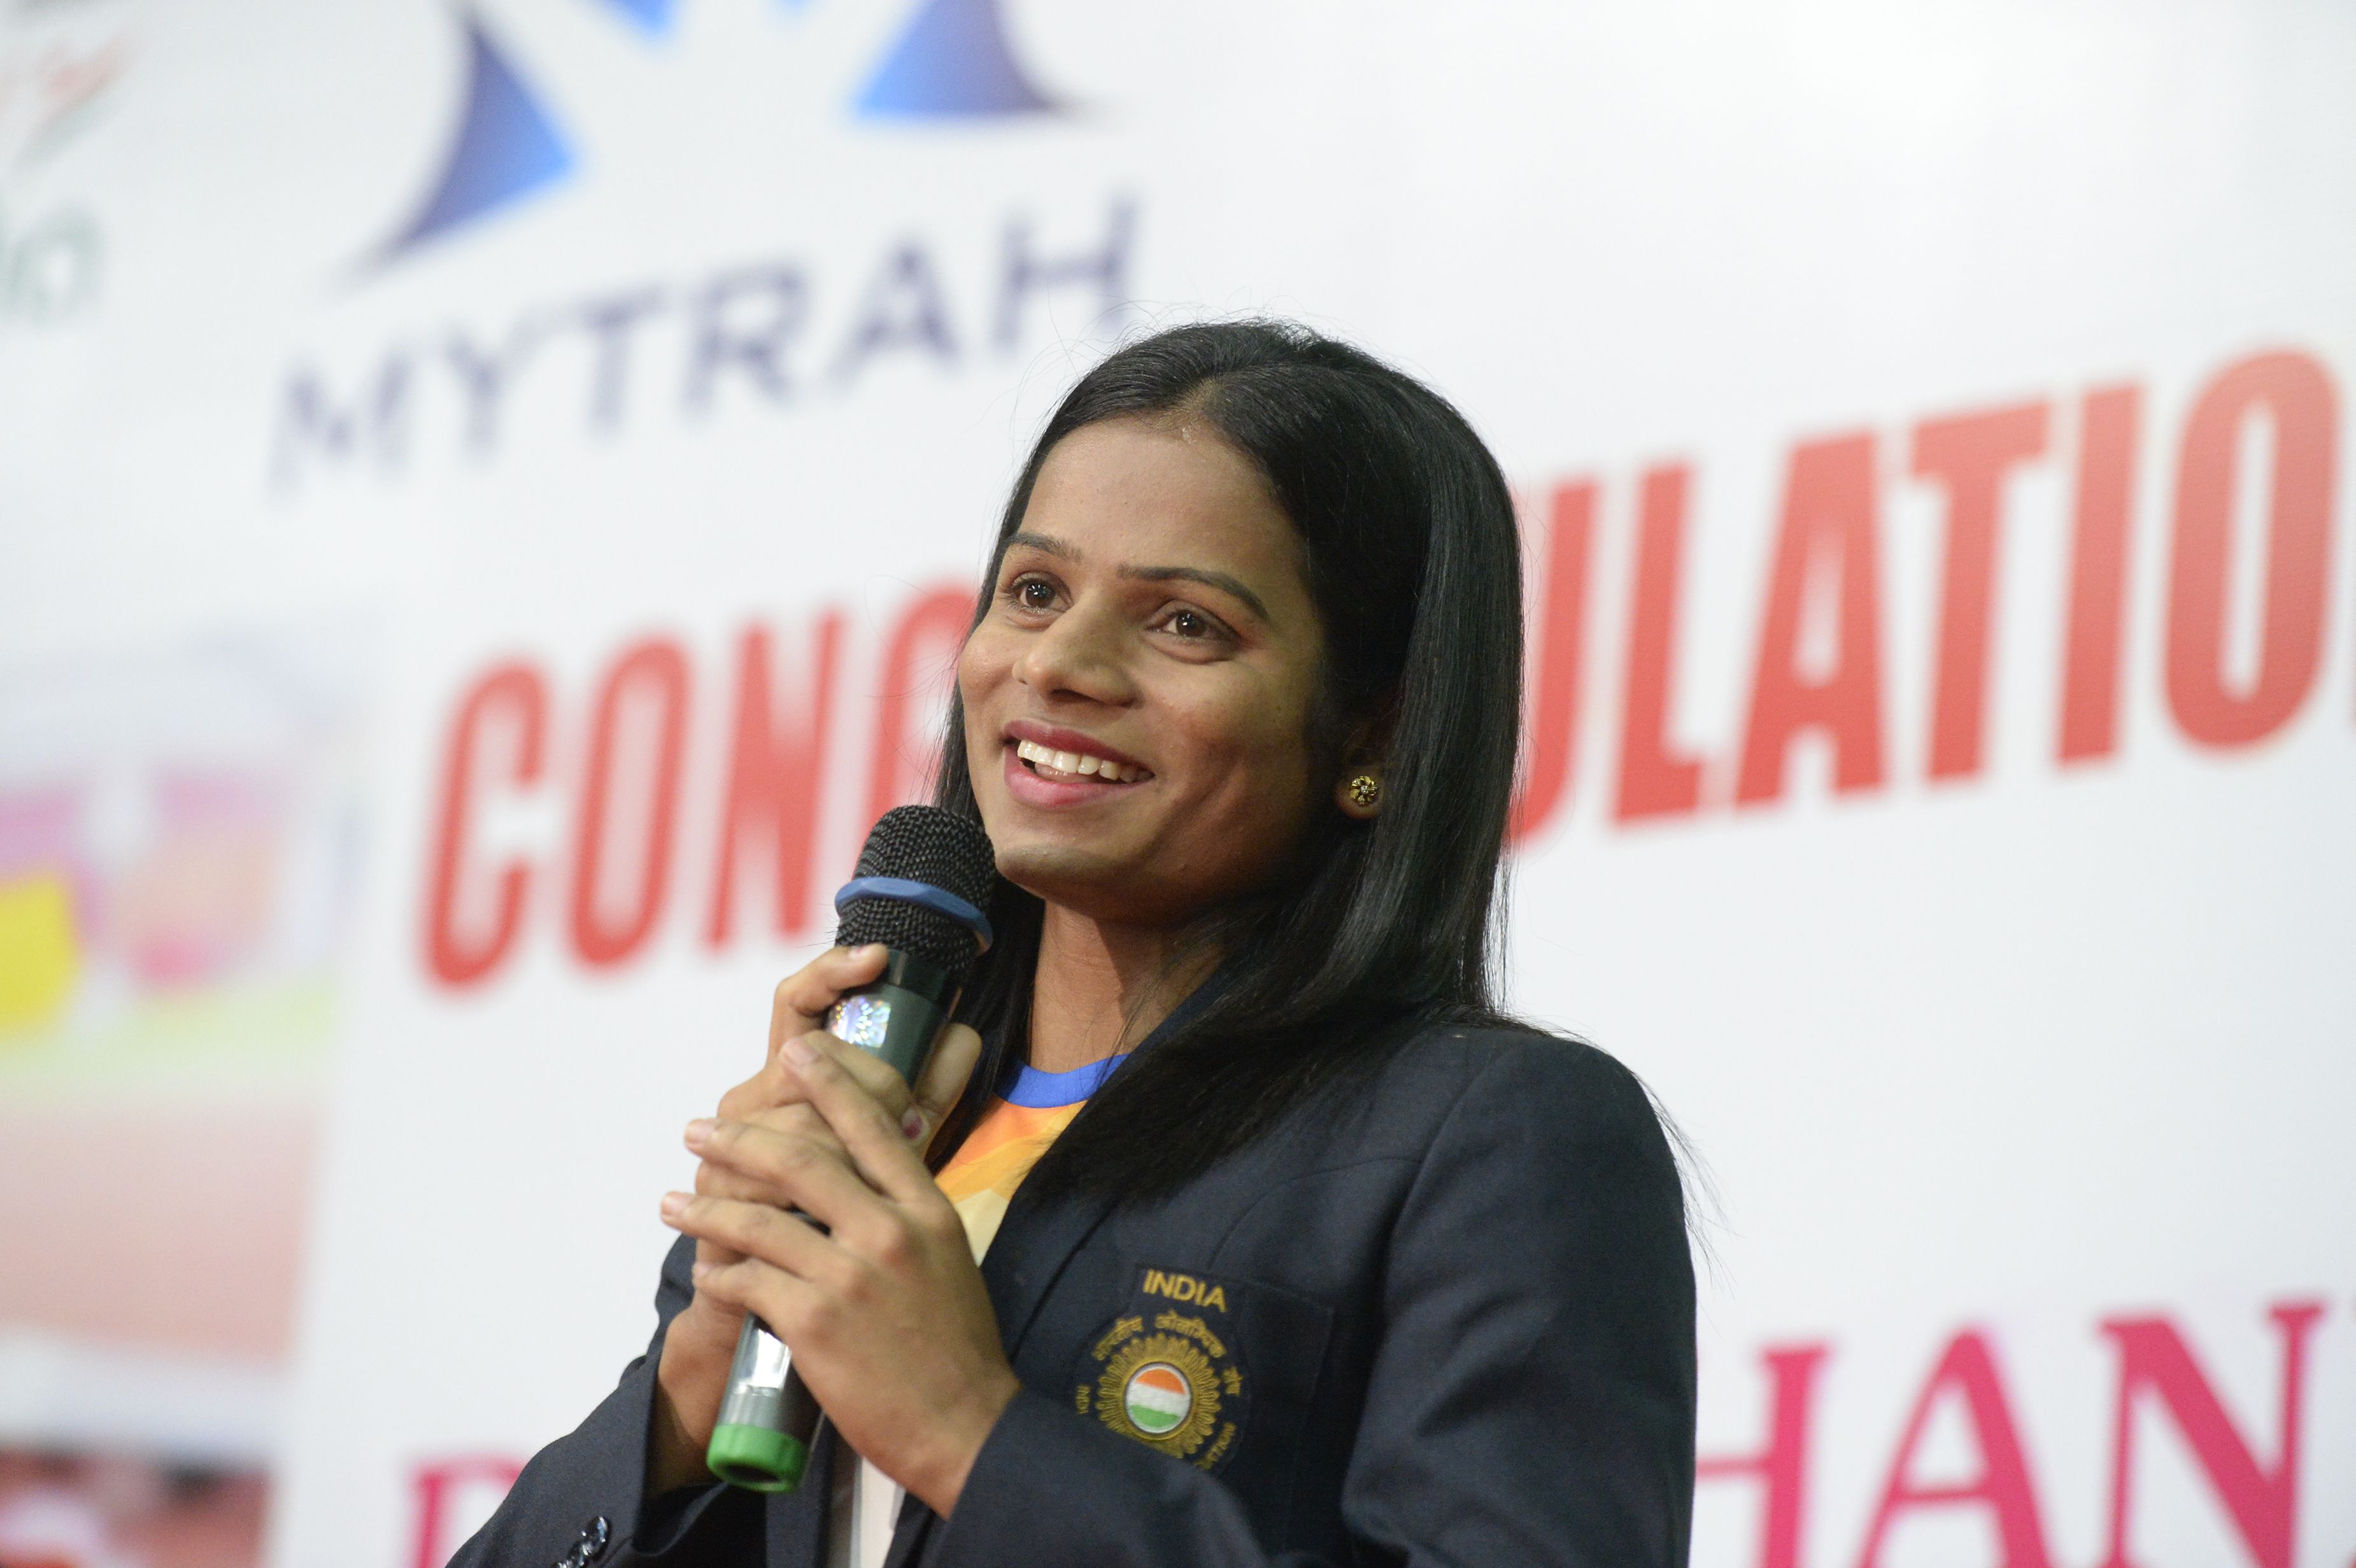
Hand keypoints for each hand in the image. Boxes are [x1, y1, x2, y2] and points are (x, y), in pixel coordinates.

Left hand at [661, 1032, 1017, 1517]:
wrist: (964, 1425)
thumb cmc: (958, 1346)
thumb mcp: (950, 1258)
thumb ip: (907, 1213)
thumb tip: (865, 1176)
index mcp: (927, 1210)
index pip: (873, 1126)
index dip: (830, 1083)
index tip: (796, 1053)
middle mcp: (889, 1232)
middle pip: (802, 1159)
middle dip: (740, 1138)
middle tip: (700, 1130)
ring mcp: (849, 1277)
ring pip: (758, 1220)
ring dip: (705, 1207)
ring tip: (673, 1202)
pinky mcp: (814, 1324)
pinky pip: (748, 1282)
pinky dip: (719, 1273)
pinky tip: (705, 1270)